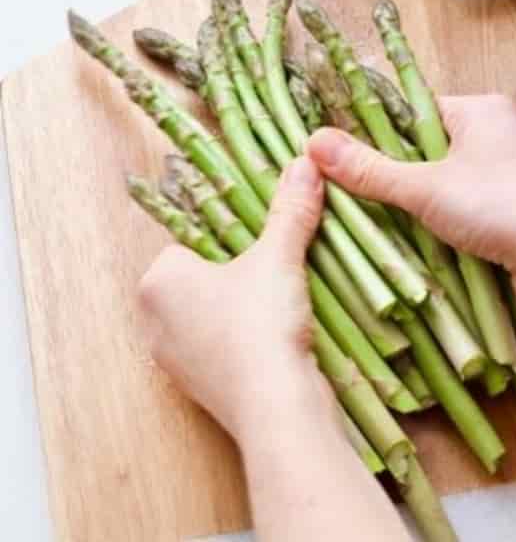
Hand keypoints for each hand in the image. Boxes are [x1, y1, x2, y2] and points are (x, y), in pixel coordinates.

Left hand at [136, 154, 326, 439]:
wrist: (275, 410)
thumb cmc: (260, 324)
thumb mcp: (279, 255)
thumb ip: (289, 208)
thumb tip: (305, 161)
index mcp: (158, 282)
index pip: (191, 237)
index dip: (231, 229)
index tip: (262, 228)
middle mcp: (155, 322)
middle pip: (203, 274)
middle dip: (239, 265)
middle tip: (277, 255)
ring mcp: (176, 361)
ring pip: (214, 312)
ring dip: (246, 302)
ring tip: (285, 290)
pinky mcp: (202, 388)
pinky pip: (225, 345)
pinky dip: (250, 335)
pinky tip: (282, 328)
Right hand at [308, 94, 515, 344]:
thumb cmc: (501, 206)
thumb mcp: (425, 187)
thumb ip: (370, 169)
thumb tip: (314, 143)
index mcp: (482, 109)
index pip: (416, 111)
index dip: (381, 134)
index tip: (345, 158)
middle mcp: (499, 135)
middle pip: (428, 152)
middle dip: (398, 179)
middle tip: (356, 200)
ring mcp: (509, 176)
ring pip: (445, 188)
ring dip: (419, 212)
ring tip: (381, 229)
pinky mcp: (513, 214)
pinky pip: (465, 215)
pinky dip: (443, 232)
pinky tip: (418, 251)